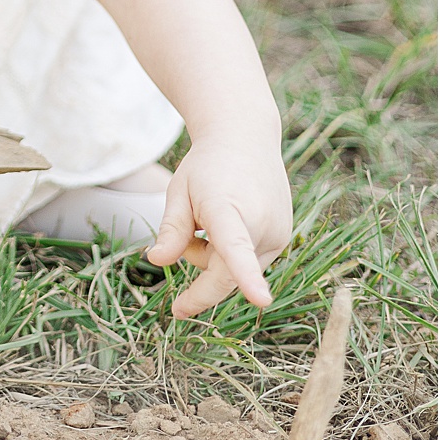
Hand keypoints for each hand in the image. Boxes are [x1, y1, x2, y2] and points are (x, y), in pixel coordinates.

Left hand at [146, 131, 291, 318]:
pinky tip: (232, 218)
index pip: (236, 248)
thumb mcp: (179, 191)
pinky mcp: (284, 238)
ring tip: (209, 220)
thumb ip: (171, 230)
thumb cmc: (206, 167)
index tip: (262, 301)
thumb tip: (156, 261)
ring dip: (216, 258)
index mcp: (228, 210)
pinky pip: (250, 261)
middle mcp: (261, 224)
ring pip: (236, 271)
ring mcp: (278, 234)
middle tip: (185, 246)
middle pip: (224, 276)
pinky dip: (234, 252)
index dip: (247, 277)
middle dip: (199, 267)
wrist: (245, 137)